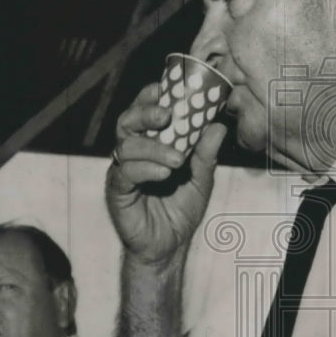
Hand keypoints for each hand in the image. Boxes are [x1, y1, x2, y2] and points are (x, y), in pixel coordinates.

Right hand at [105, 82, 226, 263]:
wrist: (168, 247)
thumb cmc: (180, 210)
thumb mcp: (200, 180)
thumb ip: (206, 155)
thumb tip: (218, 126)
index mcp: (149, 143)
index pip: (144, 111)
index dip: (151, 97)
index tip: (166, 89)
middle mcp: (132, 152)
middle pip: (128, 120)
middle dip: (145, 112)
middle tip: (167, 115)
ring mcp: (122, 170)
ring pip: (126, 145)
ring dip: (153, 147)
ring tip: (177, 159)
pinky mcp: (117, 190)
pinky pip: (125, 173)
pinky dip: (145, 169)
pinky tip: (163, 173)